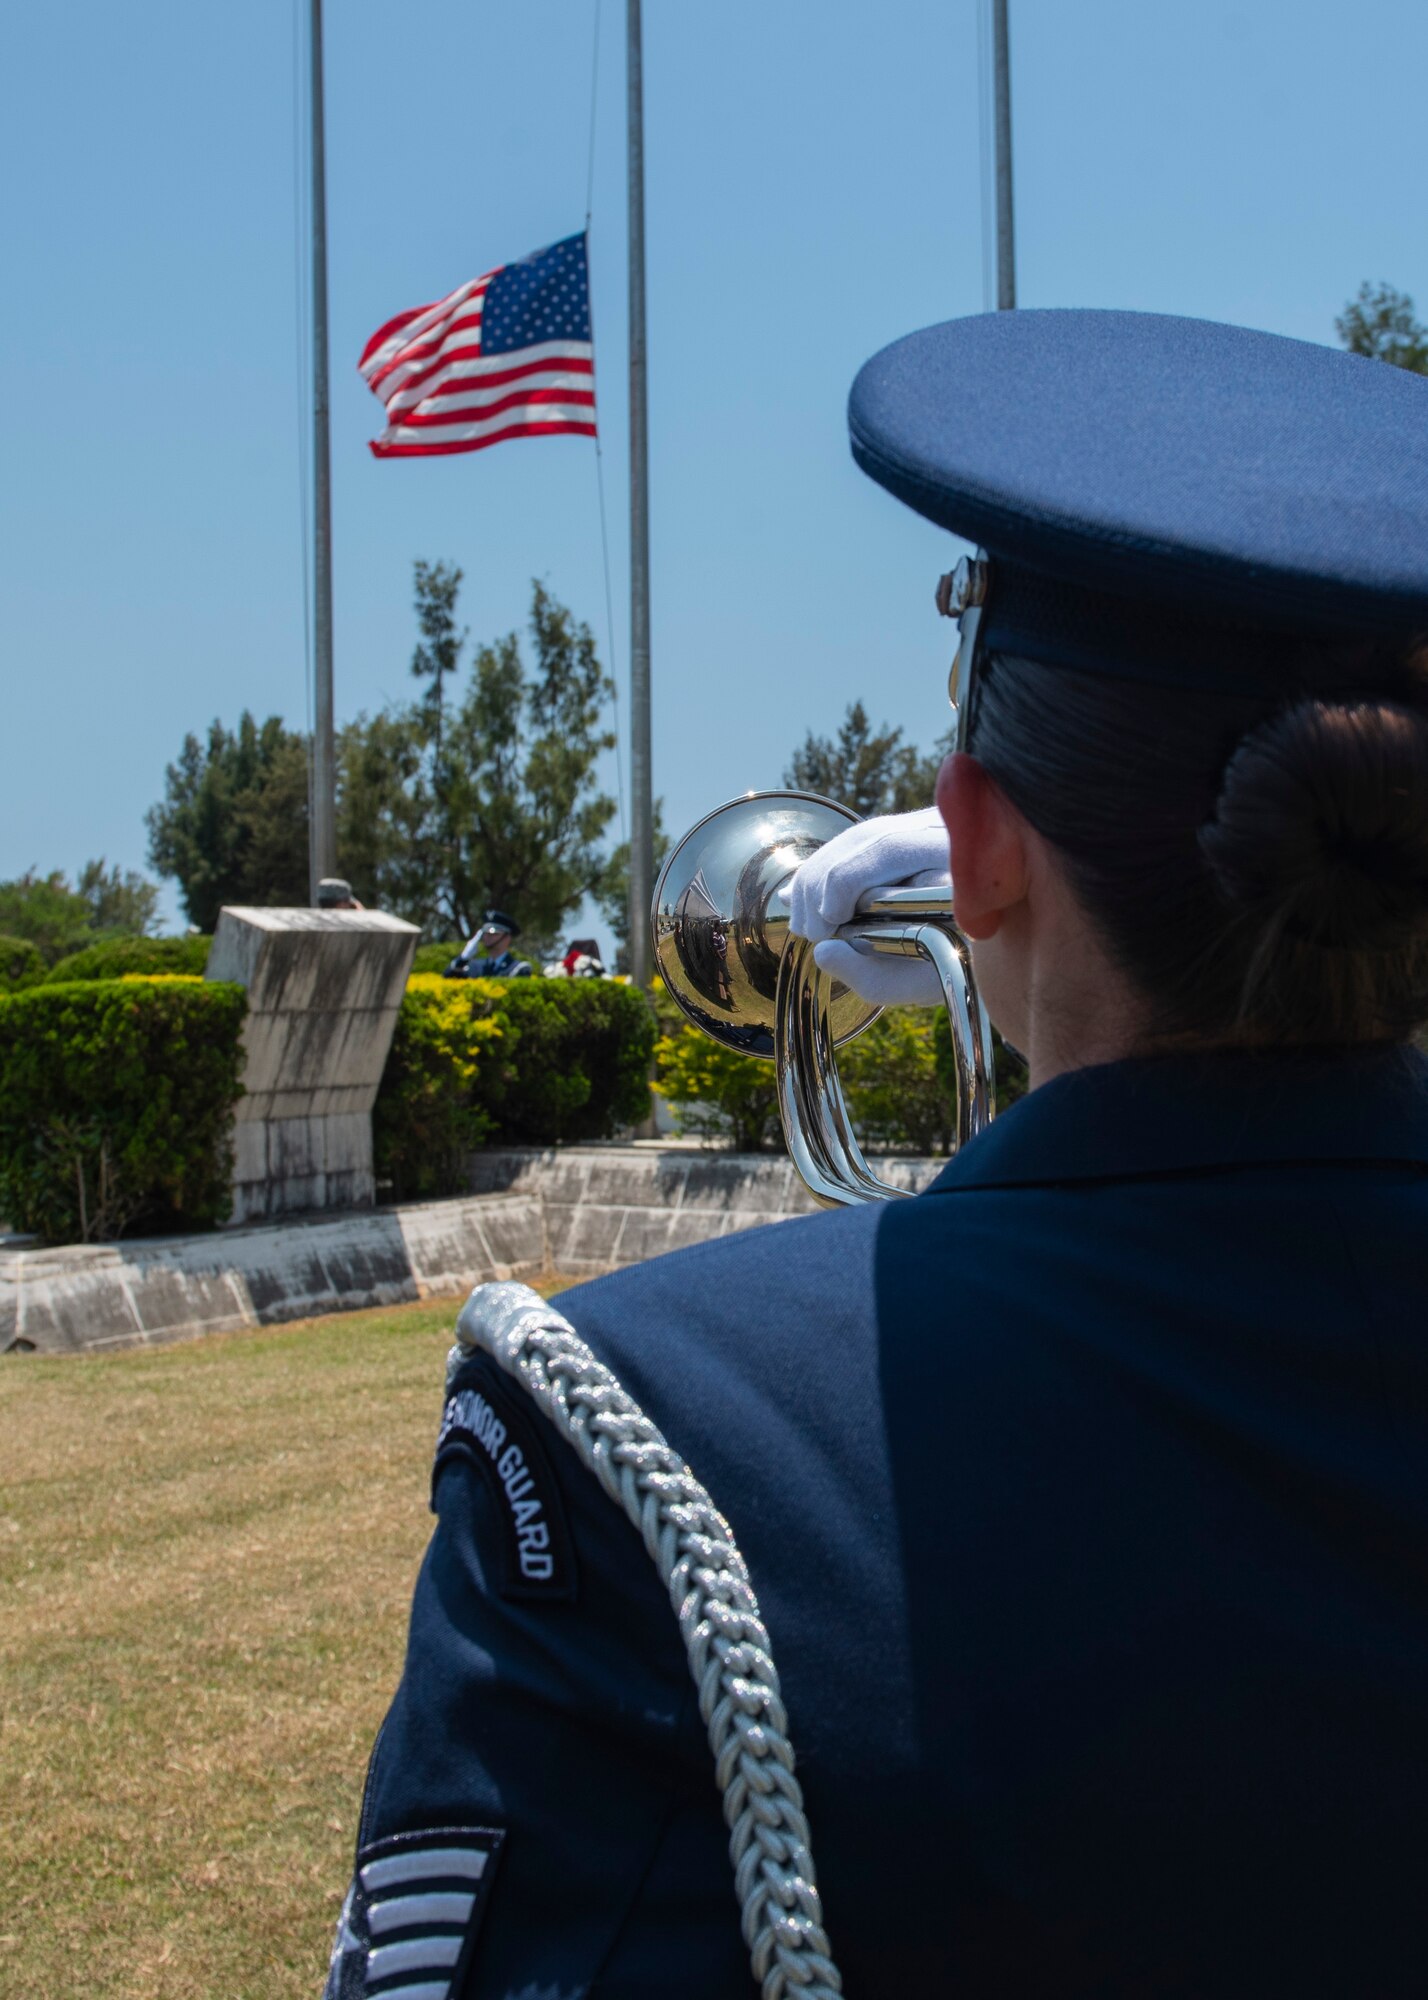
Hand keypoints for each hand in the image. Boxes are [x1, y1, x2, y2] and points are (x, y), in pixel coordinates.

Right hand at [788, 806, 950, 1007]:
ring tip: (804, 925)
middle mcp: (945, 831)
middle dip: (822, 885)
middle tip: (809, 933)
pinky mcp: (909, 835)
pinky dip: (825, 873)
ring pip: (857, 839)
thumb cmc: (963, 969)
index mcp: (961, 858)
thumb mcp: (924, 986)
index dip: (845, 882)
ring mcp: (928, 827)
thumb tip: (822, 952)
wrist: (1002, 942)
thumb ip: (874, 977)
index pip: (891, 848)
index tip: (825, 928)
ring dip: (817, 880)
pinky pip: (858, 846)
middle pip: (865, 838)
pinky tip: (798, 898)